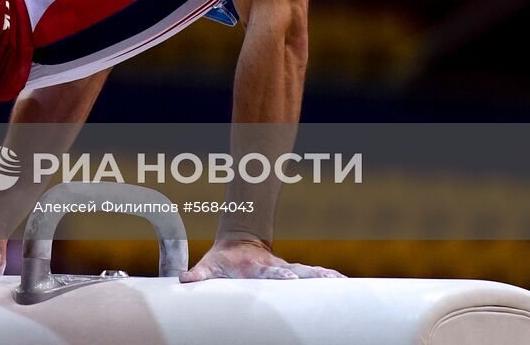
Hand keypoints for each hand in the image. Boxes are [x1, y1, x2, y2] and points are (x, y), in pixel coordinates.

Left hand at [181, 239, 344, 282]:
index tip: (289, 277)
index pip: (270, 271)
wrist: (236, 246)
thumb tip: (184, 279)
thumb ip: (198, 273)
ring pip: (308, 272)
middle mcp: (275, 268)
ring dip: (324, 276)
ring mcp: (285, 270)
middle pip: (296, 271)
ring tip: (344, 281)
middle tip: (327, 279)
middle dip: (310, 275)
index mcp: (257, 267)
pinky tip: (345, 283)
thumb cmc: (221, 262)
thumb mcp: (209, 266)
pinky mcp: (291, 275)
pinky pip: (311, 276)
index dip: (279, 274)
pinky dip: (327, 278)